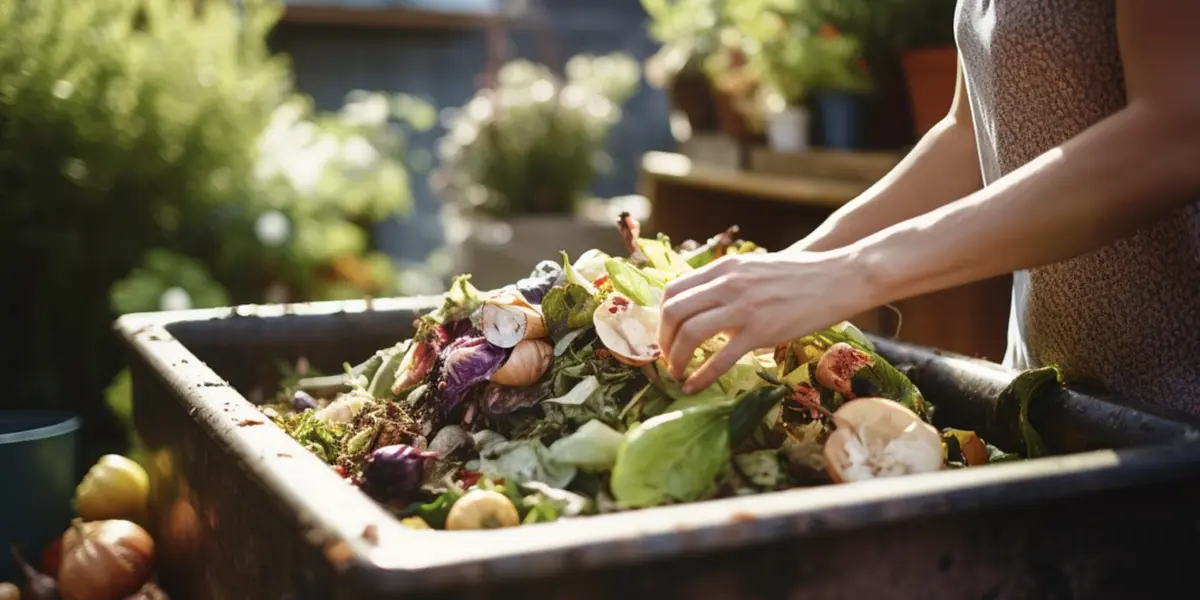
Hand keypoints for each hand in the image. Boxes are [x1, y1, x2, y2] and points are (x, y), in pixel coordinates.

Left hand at [658, 249, 874, 392]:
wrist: (839, 277)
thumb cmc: (800, 275)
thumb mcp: (754, 269)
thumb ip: (727, 284)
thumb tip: (704, 307)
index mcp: (723, 268)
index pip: (673, 290)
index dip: (661, 317)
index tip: (666, 334)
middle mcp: (727, 284)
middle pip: (674, 312)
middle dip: (663, 340)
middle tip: (667, 357)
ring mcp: (743, 308)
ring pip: (690, 334)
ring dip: (676, 358)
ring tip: (677, 373)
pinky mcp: (760, 332)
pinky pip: (720, 358)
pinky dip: (700, 376)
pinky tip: (694, 387)